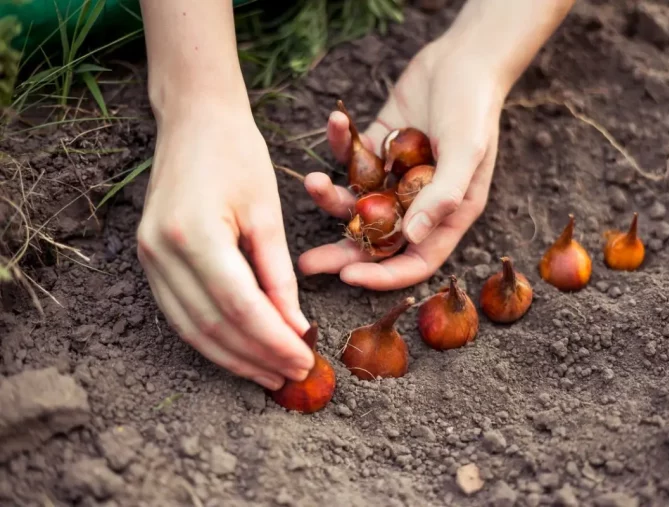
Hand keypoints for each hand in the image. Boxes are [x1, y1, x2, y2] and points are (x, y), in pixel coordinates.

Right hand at [136, 95, 314, 390]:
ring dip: (233, 357)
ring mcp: (149, 258)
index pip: (240, 308)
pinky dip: (212, 338)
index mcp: (195, 234)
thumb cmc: (238, 155)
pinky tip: (241, 350)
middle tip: (293, 374)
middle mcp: (162, 252)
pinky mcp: (149, 260)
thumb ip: (278, 274)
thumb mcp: (267, 211)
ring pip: (192, 329)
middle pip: (213, 326)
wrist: (194, 121)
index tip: (305, 360)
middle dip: (257, 357)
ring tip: (270, 374)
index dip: (274, 341)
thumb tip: (294, 327)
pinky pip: (180, 314)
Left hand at [298, 36, 509, 289]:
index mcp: (447, 215)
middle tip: (307, 264)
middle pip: (377, 241)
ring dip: (330, 196)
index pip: (415, 260)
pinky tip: (336, 120)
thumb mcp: (466, 151)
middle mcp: (418, 203)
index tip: (348, 277)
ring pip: (356, 202)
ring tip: (311, 181)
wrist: (464, 59)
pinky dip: (340, 143)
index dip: (383, 275)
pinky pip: (351, 158)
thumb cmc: (474, 107)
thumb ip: (443, 195)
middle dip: (342, 254)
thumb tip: (413, 237)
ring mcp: (394, 177)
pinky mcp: (376, 149)